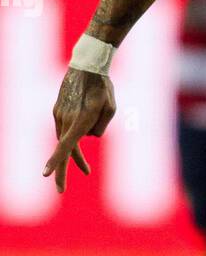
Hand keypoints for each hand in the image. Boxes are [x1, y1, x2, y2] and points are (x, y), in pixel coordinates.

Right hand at [43, 68, 115, 192]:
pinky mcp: (58, 110)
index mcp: (80, 120)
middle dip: (61, 171)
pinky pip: (67, 129)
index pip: (66, 145)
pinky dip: (75, 135)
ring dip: (76, 155)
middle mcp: (66, 118)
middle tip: (60, 191)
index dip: (56, 161)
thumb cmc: (103, 87)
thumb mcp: (111, 109)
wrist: (87, 65)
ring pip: (68, 139)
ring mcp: (59, 114)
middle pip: (65, 149)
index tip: (45, 174)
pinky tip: (87, 126)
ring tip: (86, 172)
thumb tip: (89, 137)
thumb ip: (101, 128)